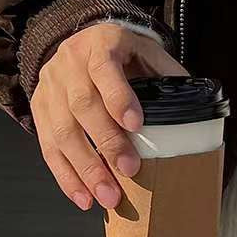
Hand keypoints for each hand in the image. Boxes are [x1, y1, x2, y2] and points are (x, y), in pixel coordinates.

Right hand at [31, 22, 186, 211]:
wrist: (85, 40)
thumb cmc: (124, 53)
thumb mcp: (149, 52)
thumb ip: (168, 77)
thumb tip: (196, 112)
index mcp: (101, 43)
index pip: (105, 68)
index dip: (119, 97)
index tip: (136, 125)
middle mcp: (70, 63)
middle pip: (82, 105)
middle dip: (106, 142)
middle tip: (128, 170)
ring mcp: (50, 87)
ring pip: (62, 131)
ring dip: (85, 168)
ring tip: (107, 195)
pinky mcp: (40, 109)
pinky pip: (48, 147)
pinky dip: (66, 176)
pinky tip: (83, 196)